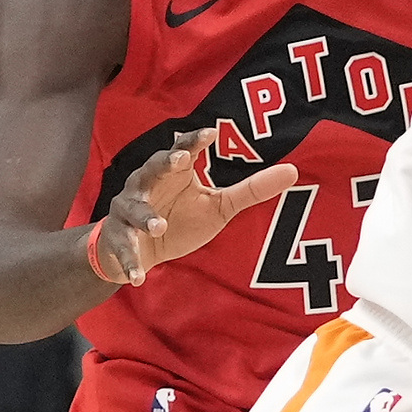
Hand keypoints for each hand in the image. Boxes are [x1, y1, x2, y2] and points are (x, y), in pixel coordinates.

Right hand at [91, 132, 297, 291]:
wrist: (140, 251)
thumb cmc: (179, 219)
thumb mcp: (220, 206)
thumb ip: (252, 190)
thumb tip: (293, 171)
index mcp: (173, 172)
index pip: (184, 150)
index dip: (194, 141)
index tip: (212, 133)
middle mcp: (147, 185)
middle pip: (152, 168)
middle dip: (164, 163)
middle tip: (181, 161)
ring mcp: (128, 211)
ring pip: (133, 208)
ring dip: (145, 217)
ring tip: (159, 227)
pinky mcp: (118, 238)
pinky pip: (124, 248)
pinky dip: (131, 262)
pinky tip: (140, 278)